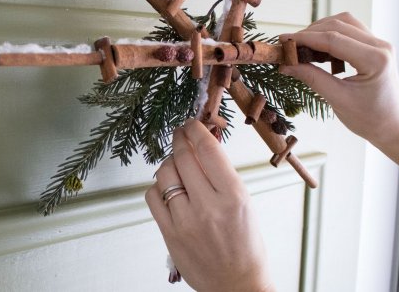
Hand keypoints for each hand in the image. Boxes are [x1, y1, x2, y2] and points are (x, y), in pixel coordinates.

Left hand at [145, 119, 273, 291]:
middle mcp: (209, 206)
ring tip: (177, 164)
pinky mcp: (170, 234)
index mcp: (234, 196)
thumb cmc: (246, 245)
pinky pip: (152, 196)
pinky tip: (168, 188)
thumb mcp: (245, 203)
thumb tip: (203, 144)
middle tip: (180, 133)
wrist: (237, 284)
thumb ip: (223, 175)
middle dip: (179, 138)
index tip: (191, 123)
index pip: (208, 150)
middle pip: (184, 157)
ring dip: (169, 162)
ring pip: (165, 173)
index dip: (196, 130)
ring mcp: (186, 221)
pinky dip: (158, 186)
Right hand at [278, 12, 398, 149]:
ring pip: (345, 22)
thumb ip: (312, 78)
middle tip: (288, 46)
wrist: (392, 127)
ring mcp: (379, 44)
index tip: (283, 40)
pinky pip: (350, 30)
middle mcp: (380, 46)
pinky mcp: (375, 46)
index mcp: (375, 60)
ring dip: (320, 30)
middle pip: (338, 25)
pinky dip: (331, 34)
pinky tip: (318, 48)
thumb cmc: (369, 119)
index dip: (305, 38)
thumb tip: (286, 65)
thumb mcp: (337, 100)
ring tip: (302, 46)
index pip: (333, 39)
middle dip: (310, 33)